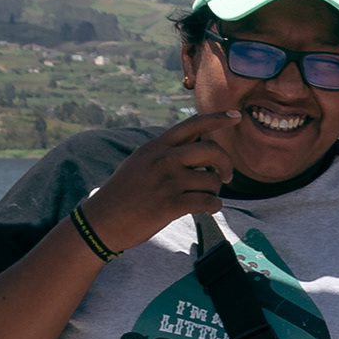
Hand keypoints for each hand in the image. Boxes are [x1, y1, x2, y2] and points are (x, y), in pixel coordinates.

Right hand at [86, 109, 243, 246]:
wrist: (101, 221)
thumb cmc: (122, 194)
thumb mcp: (139, 162)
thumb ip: (164, 153)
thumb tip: (195, 149)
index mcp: (155, 147)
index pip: (192, 125)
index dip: (217, 118)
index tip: (236, 116)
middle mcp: (163, 159)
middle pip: (211, 151)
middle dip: (226, 164)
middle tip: (226, 176)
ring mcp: (168, 181)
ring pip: (212, 180)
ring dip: (215, 191)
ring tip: (204, 197)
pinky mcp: (171, 205)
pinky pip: (208, 202)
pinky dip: (214, 207)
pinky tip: (207, 209)